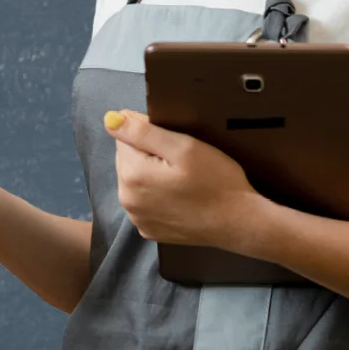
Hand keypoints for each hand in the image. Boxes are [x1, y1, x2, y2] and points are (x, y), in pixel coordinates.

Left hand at [103, 110, 259, 248]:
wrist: (238, 221)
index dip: (150, 135)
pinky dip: (156, 194)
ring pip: (135, 180)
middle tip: (182, 162)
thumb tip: (110, 120)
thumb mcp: (183, 146)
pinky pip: (144, 200)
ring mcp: (138, 218)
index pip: (125, 138)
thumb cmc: (216, 180)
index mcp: (133, 175)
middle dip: (149, 154)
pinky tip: (179, 195)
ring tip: (182, 178)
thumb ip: (142, 131)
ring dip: (151, 174)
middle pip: (127, 159)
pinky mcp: (149, 230)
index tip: (175, 145)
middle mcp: (128, 200)